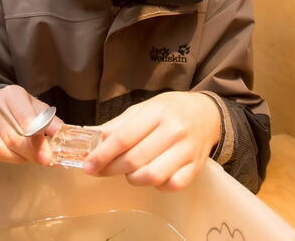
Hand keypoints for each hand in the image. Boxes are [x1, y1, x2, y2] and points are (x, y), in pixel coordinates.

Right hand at [0, 85, 63, 164]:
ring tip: (21, 155)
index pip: (26, 121)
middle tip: (40, 160)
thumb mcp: (39, 111)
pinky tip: (1, 154)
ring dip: (11, 158)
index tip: (47, 157)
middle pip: (11, 137)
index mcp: (13, 94)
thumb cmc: (22, 111)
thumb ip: (51, 123)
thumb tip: (61, 133)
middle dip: (28, 153)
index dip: (37, 142)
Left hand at [83, 92, 219, 190]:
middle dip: (111, 169)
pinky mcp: (196, 167)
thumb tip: (91, 140)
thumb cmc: (169, 110)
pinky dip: (157, 186)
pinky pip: (171, 185)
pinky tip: (151, 176)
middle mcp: (174, 131)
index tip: (88, 165)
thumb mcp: (142, 108)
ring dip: (133, 178)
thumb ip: (117, 125)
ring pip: (152, 176)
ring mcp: (187, 151)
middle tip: (101, 170)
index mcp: (156, 113)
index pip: (123, 138)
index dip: (102, 154)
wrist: (206, 114)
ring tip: (129, 171)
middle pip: (135, 159)